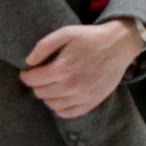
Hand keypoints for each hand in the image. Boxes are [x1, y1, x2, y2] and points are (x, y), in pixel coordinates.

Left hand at [20, 18, 142, 116]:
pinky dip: (59, 108)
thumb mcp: (66, 33)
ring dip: (47, 96)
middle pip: (40, 93)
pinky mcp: (92, 102)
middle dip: (36, 84)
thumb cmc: (91, 37)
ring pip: (51, 104)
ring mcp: (82, 96)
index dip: (26, 75)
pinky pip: (67, 113)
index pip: (32, 80)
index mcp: (62, 68)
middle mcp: (71, 86)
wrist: (119, 45)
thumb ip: (44, 46)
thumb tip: (28, 62)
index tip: (28, 72)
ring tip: (51, 85)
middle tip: (41, 77)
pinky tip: (61, 97)